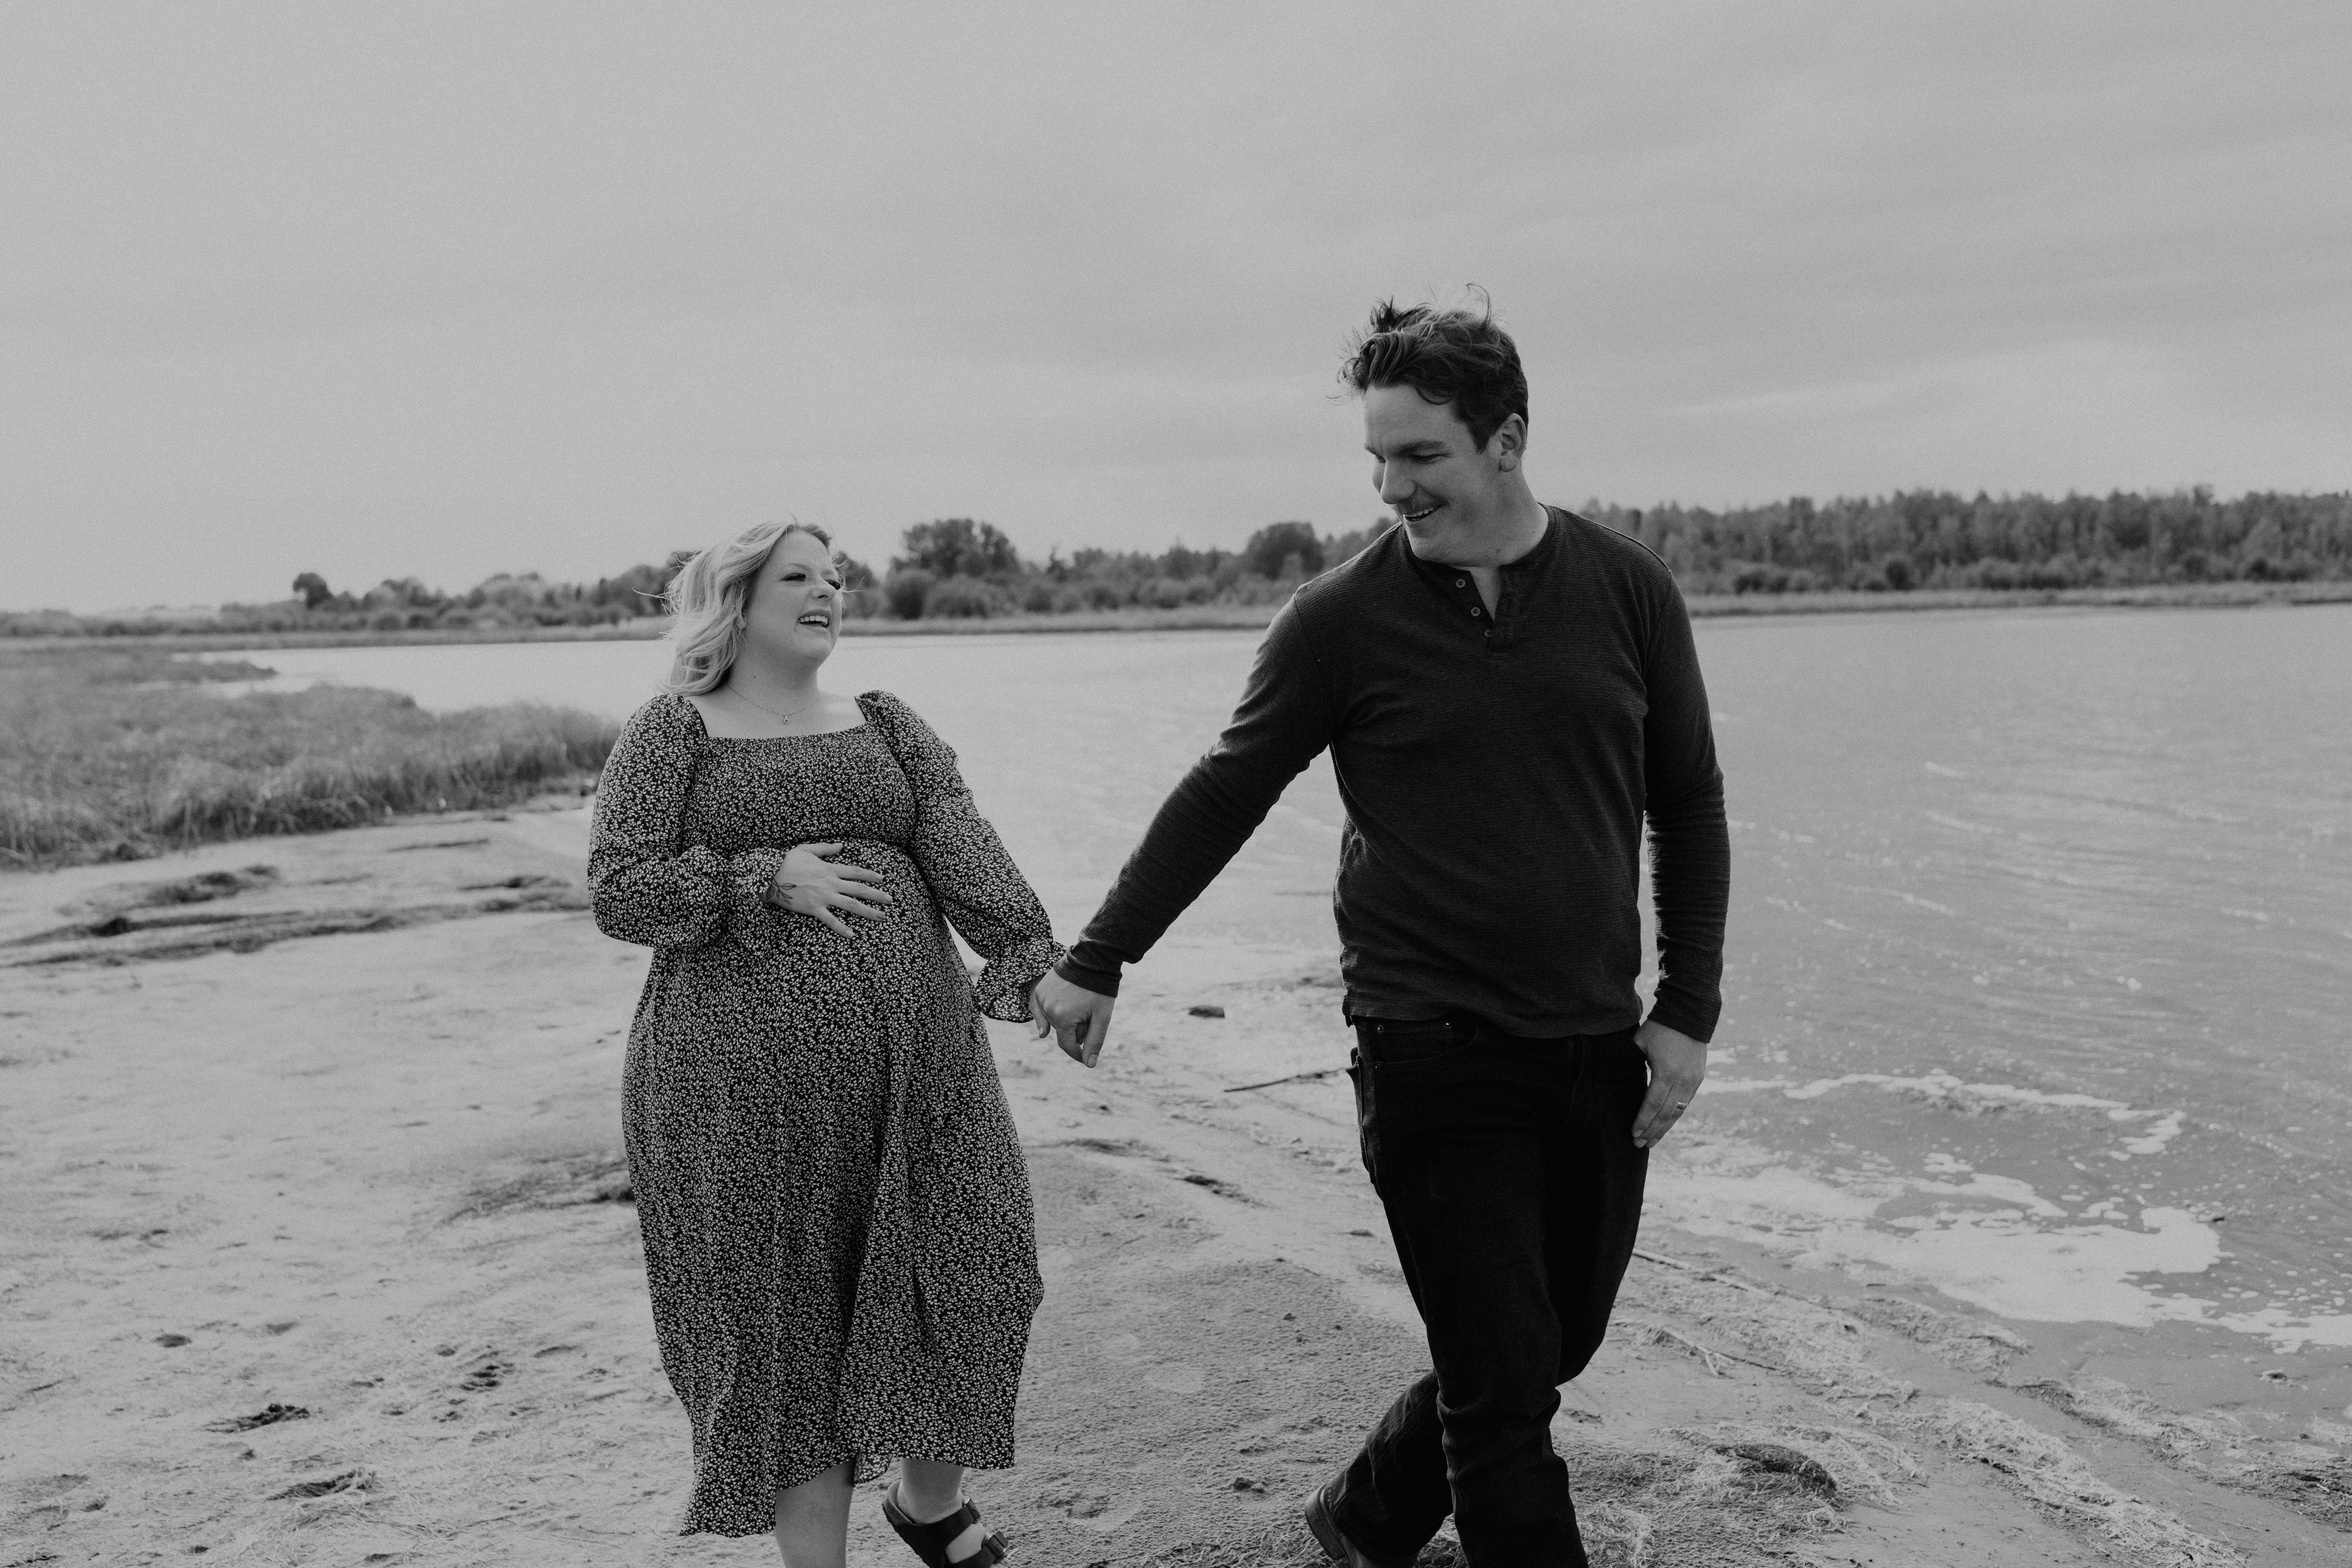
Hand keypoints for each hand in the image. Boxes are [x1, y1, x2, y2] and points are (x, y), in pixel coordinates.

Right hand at [770, 842, 893, 936]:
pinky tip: (852, 935)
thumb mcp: (806, 849)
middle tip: (890, 900)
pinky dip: (842, 928)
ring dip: (868, 911)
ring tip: (881, 917)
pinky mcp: (814, 909)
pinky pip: (831, 920)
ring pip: (851, 905)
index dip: (871, 875)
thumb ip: (825, 848)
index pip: (856, 872)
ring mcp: (824, 897)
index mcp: (830, 869)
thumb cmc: (786, 862)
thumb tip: (841, 845)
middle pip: (859, 889)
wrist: (770, 876)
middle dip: (877, 895)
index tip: (882, 879)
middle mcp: (831, 883)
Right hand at [1031, 969, 1114, 1067]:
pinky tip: (1051, 1017)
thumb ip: (1094, 1041)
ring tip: (1079, 1005)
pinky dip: (1048, 1012)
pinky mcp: (1040, 989)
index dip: (1076, 1053)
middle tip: (1089, 1015)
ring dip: (1065, 1019)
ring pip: (1053, 1020)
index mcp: (1063, 1018)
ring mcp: (1042, 998)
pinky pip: (1041, 1008)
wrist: (1092, 960)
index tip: (1083, 1056)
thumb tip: (1089, 1064)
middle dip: (1076, 1029)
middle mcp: (1048, 1009)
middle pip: (1062, 1031)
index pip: (1067, 1045)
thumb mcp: (1101, 1017)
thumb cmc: (1100, 989)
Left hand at [1630, 1018, 1707, 1148]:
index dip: (1642, 1121)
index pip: (1652, 1104)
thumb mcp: (1640, 1042)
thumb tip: (1616, 1077)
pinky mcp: (1697, 1079)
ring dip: (1664, 1128)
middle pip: (1665, 1114)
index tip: (1633, 1133)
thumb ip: (1631, 1062)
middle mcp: (1682, 1081)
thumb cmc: (1659, 1028)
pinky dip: (1674, 1116)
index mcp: (1666, 1073)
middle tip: (1639, 1145)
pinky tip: (1665, 1125)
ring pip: (1677, 1112)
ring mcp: (1692, 1081)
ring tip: (1651, 1142)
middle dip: (1651, 1131)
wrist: (1690, 1015)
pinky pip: (1685, 1103)